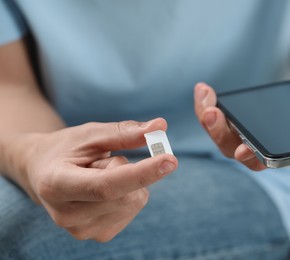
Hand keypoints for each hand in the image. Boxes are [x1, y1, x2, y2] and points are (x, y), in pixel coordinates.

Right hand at [15, 118, 177, 241]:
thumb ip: (123, 131)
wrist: (42, 173)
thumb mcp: (89, 133)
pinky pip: (133, 210)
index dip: (141, 173)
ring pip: (135, 202)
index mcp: (57, 185)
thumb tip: (160, 126)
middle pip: (127, 196)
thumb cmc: (65, 149)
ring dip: (129, 182)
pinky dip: (129, 194)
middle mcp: (67, 216)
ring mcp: (82, 230)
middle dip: (129, 169)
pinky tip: (104, 191)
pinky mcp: (99, 235)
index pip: (106, 186)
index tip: (170, 160)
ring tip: (99, 175)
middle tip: (103, 160)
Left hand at [194, 58, 289, 170]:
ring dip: (207, 117)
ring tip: (204, 92)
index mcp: (284, 146)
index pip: (265, 159)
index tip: (242, 149)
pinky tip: (203, 88)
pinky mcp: (237, 118)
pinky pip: (217, 117)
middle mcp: (262, 144)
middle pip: (234, 148)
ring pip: (220, 134)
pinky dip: (207, 105)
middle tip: (213, 111)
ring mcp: (246, 132)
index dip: (253, 156)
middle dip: (219, 132)